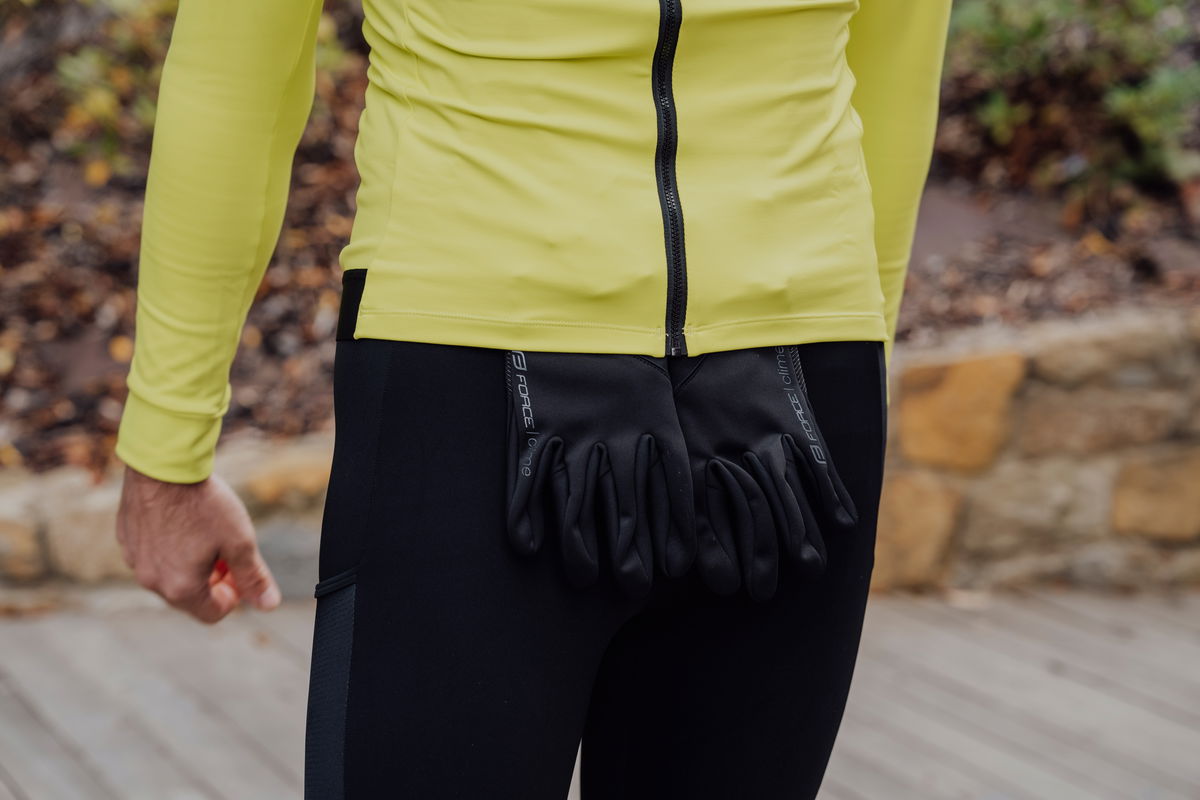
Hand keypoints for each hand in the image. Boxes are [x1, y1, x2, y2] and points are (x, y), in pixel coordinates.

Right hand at [116, 465, 281, 622]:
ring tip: (207, 533)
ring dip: (191, 564)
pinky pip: (151, 554)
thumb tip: (269, 605)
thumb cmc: (203, 504)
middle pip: (189, 597)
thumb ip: (253, 577)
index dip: (234, 596)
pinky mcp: (125, 538)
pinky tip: (183, 521)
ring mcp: (134, 559)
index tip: (241, 570)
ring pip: (169, 575)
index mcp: (180, 588)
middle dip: (212, 580)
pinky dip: (170, 548)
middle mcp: (151, 580)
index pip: (212, 613)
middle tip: (227, 551)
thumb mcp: (239, 542)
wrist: (163, 465)